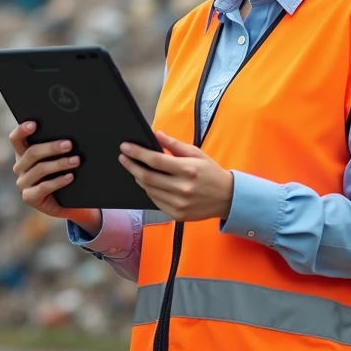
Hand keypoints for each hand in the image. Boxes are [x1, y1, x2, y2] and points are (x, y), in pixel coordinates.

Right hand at [9, 121, 100, 232]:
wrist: (66, 201)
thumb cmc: (62, 173)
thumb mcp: (58, 158)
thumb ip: (58, 146)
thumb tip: (70, 134)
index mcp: (23, 153)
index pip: (16, 139)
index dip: (22, 130)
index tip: (34, 124)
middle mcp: (20, 167)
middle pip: (32, 153)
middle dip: (51, 147)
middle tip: (69, 144)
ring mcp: (23, 183)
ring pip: (39, 169)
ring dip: (59, 164)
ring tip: (76, 161)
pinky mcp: (29, 197)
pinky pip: (43, 187)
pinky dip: (59, 181)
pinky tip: (70, 177)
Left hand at [119, 131, 233, 221]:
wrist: (227, 198)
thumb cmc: (210, 172)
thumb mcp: (196, 153)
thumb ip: (174, 144)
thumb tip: (156, 135)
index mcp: (187, 170)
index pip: (155, 160)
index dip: (137, 153)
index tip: (125, 147)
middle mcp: (182, 188)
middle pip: (147, 177)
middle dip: (132, 166)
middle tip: (123, 158)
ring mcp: (179, 204)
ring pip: (149, 190)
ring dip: (139, 178)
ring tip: (135, 168)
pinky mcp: (177, 215)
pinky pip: (156, 201)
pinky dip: (149, 191)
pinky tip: (148, 183)